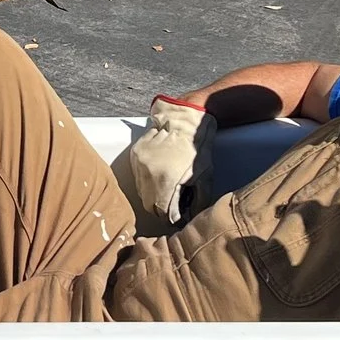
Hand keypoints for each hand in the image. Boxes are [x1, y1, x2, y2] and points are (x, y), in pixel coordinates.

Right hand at [112, 97, 212, 230]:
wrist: (186, 120)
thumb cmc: (198, 149)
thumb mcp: (204, 177)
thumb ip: (197, 202)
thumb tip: (189, 218)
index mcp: (165, 181)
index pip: (160, 212)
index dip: (169, 217)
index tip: (175, 216)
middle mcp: (147, 174)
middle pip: (148, 203)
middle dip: (160, 207)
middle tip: (171, 204)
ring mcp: (139, 163)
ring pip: (141, 190)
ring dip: (152, 193)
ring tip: (166, 186)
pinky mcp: (135, 154)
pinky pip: (137, 176)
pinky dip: (146, 179)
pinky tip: (159, 173)